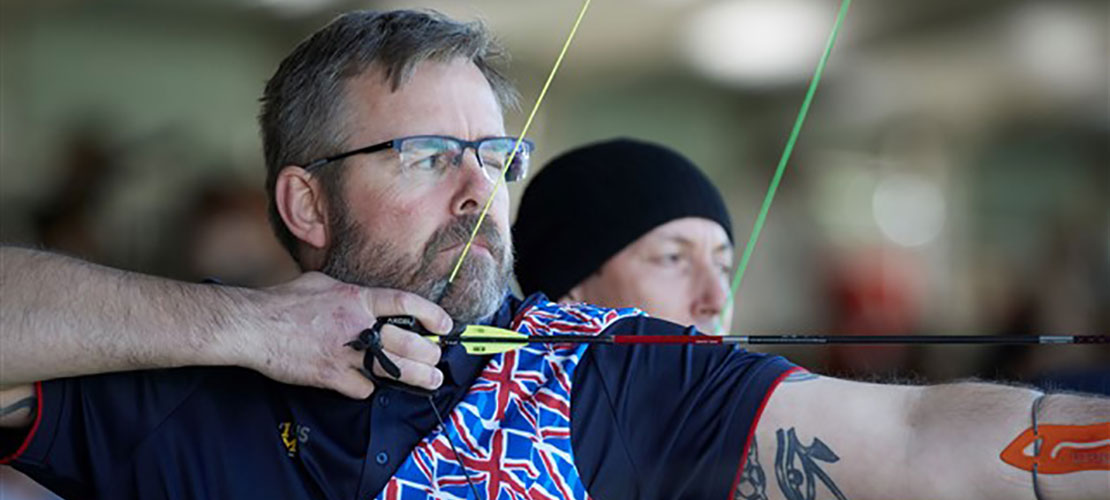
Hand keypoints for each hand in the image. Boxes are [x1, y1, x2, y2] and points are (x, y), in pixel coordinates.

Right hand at [228, 272, 451, 398]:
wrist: (253, 325)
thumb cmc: (282, 302)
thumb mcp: (322, 283)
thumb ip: (348, 292)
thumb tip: (362, 296)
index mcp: (355, 298)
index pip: (404, 302)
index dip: (431, 313)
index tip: (444, 324)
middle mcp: (356, 325)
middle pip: (407, 342)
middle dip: (429, 354)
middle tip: (438, 361)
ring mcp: (344, 352)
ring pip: (392, 369)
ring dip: (416, 377)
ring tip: (431, 381)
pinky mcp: (330, 375)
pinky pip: (361, 388)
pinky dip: (366, 388)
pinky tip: (366, 385)